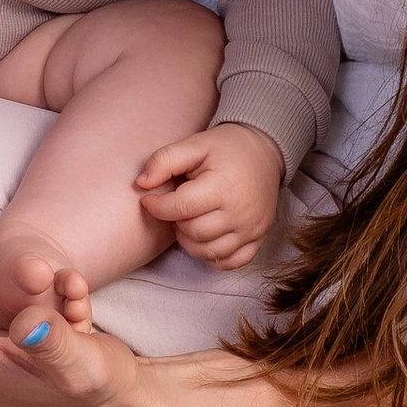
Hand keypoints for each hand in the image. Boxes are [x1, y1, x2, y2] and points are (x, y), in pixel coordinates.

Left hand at [136, 125, 284, 268]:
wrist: (264, 152)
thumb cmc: (226, 149)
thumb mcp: (194, 144)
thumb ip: (164, 160)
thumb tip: (141, 184)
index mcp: (223, 186)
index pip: (180, 208)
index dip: (157, 206)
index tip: (149, 199)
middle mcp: (240, 213)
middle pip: (194, 233)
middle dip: (175, 222)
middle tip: (174, 206)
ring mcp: (251, 229)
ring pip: (208, 251)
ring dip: (190, 240)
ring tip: (188, 219)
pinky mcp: (258, 239)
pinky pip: (230, 262)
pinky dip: (213, 255)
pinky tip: (206, 237)